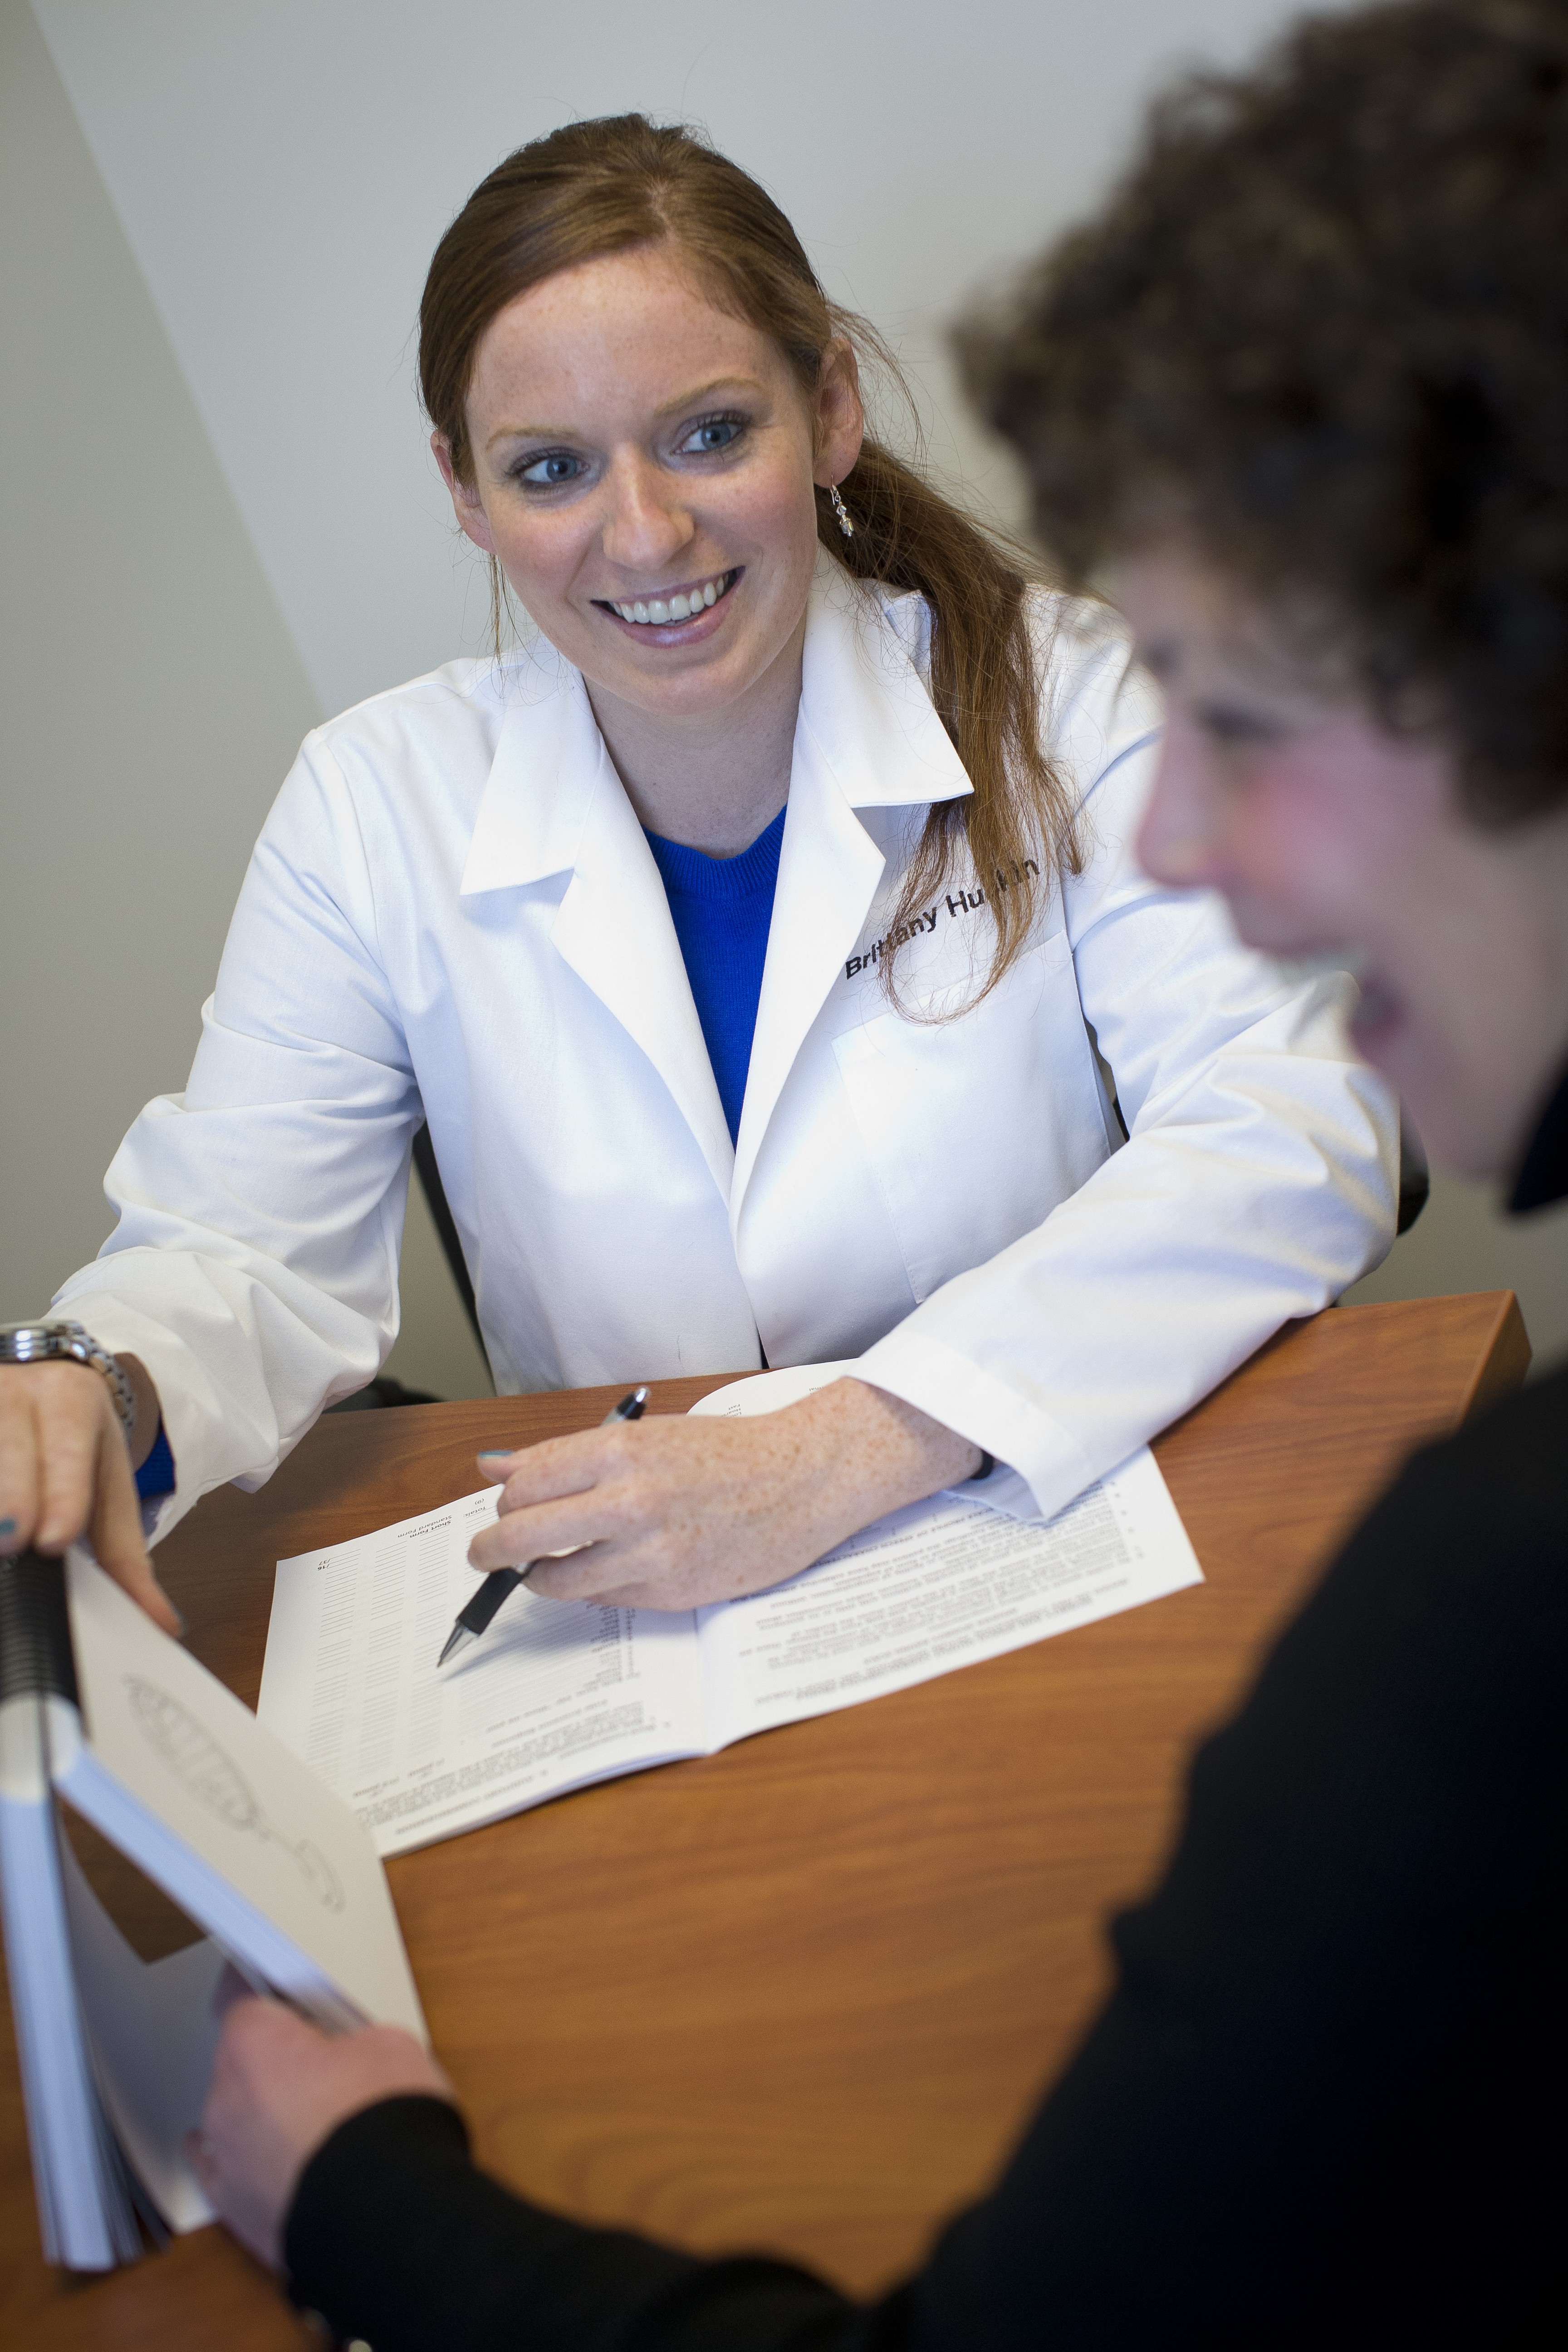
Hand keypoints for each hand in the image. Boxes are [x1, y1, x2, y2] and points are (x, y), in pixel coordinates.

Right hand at [0, 1356, 178, 1632]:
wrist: (43, 1379)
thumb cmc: (75, 1442)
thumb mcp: (109, 1484)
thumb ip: (126, 1556)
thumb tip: (160, 1622)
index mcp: (70, 1402)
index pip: (68, 1449)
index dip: (62, 1494)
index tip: (52, 1540)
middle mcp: (17, 1394)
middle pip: (10, 1447)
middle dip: (12, 1496)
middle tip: (11, 1540)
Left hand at [192, 1988, 455, 2268]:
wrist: (384, 2216)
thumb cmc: (383, 2125)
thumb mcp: (390, 2045)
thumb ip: (354, 2041)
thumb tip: (353, 2059)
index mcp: (253, 2046)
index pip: (243, 2001)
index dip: (270, 1996)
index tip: (284, 1994)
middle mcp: (225, 2100)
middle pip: (241, 2064)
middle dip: (277, 2062)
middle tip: (327, 2066)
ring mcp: (226, 2160)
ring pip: (237, 2118)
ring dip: (266, 2113)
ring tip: (319, 2123)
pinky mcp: (237, 2212)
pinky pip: (229, 2174)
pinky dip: (251, 2163)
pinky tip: (260, 2159)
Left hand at [467, 1376, 982, 1610]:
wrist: (803, 1479)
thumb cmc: (727, 1452)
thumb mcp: (646, 1436)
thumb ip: (565, 1455)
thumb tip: (494, 1466)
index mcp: (619, 1450)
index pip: (524, 1484)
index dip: (504, 1502)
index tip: (504, 1509)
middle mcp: (629, 1501)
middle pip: (522, 1535)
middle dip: (492, 1549)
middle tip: (485, 1554)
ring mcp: (650, 1552)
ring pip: (557, 1578)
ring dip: (539, 1576)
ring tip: (543, 1567)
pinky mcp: (670, 1592)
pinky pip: (604, 1598)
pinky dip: (592, 1588)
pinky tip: (607, 1569)